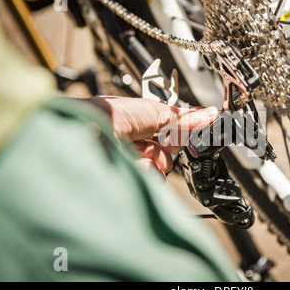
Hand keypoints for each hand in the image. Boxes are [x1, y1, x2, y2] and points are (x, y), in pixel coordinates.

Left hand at [88, 96, 218, 176]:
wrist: (81, 136)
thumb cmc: (105, 116)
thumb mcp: (150, 111)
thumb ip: (181, 117)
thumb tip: (208, 114)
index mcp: (136, 121)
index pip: (169, 126)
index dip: (187, 126)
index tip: (207, 125)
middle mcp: (133, 141)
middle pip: (167, 147)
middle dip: (168, 144)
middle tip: (163, 138)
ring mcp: (129, 161)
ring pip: (161, 166)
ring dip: (155, 159)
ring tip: (140, 152)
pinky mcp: (128, 179)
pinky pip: (151, 179)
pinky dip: (147, 171)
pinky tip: (134, 164)